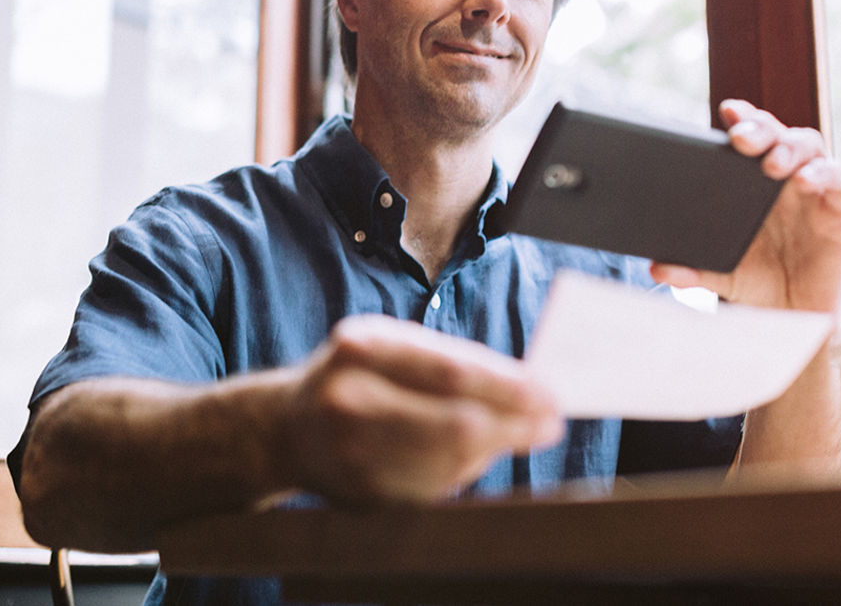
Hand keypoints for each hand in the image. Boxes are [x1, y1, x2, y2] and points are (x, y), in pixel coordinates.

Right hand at [280, 315, 563, 504]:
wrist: (289, 429)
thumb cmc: (361, 375)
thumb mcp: (394, 346)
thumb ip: (453, 361)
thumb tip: (530, 387)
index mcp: (362, 347)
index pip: (452, 372)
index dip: (509, 388)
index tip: (551, 394)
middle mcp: (350, 399)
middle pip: (455, 424)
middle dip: (515, 424)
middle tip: (552, 421)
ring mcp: (352, 453)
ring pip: (450, 463)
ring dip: (497, 450)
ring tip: (522, 433)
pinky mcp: (362, 494)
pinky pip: (434, 490)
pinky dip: (467, 472)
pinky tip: (479, 454)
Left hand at [651, 99, 840, 312]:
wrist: (795, 319)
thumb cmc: (760, 283)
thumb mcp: (719, 276)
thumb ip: (690, 269)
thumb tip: (656, 267)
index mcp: (750, 183)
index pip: (747, 137)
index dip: (741, 117)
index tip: (726, 111)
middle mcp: (782, 177)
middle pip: (776, 132)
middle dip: (760, 126)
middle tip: (741, 136)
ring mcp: (813, 190)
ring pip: (808, 145)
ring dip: (789, 146)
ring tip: (772, 162)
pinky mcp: (839, 210)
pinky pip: (839, 179)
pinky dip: (824, 173)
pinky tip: (805, 181)